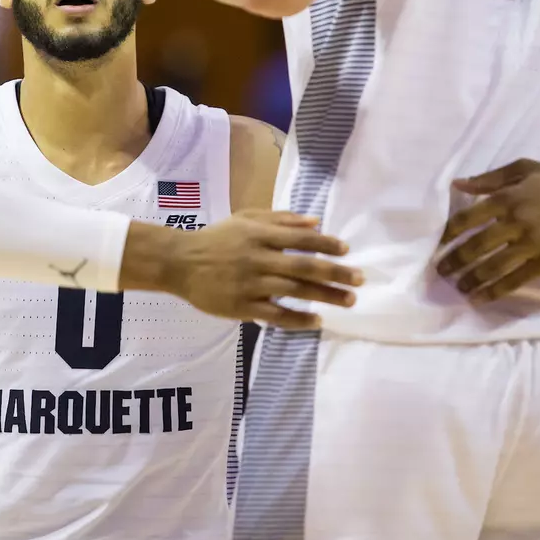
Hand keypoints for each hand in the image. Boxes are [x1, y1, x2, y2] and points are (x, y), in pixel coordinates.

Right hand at [128, 210, 362, 328]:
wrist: (180, 263)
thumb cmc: (217, 239)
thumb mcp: (246, 219)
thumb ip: (280, 219)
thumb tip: (316, 221)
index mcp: (260, 234)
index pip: (300, 238)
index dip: (326, 244)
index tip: (347, 251)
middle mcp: (258, 258)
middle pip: (304, 266)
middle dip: (335, 273)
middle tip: (359, 279)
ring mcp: (251, 283)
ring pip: (294, 290)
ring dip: (325, 296)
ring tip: (348, 300)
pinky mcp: (242, 306)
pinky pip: (276, 315)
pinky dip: (298, 318)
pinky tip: (317, 321)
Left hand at [436, 159, 539, 303]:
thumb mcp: (526, 168)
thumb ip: (490, 178)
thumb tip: (458, 184)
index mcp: (509, 198)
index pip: (468, 218)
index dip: (449, 233)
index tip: (437, 243)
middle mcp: (517, 222)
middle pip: (477, 246)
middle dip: (455, 261)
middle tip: (440, 271)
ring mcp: (533, 245)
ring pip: (494, 267)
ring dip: (471, 280)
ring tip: (457, 288)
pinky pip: (517, 280)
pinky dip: (496, 291)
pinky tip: (480, 298)